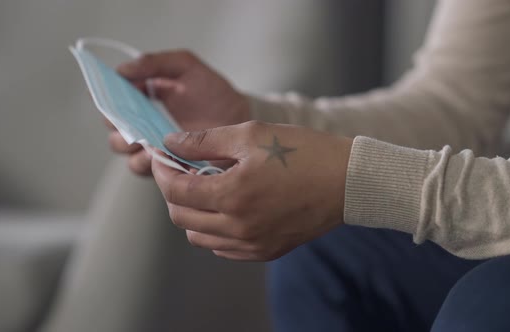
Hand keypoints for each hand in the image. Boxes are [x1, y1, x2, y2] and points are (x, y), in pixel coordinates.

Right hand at [106, 50, 250, 175]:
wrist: (242, 121)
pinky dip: (150, 162)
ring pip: (128, 154)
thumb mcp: (187, 68)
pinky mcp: (169, 169)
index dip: (108, 102)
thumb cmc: (215, 95)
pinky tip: (161, 154)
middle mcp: (145, 128)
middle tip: (130, 122)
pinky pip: (148, 170)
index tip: (114, 98)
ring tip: (146, 140)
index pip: (112, 104)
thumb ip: (156, 63)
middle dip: (118, 127)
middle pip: (115, 132)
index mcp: (143, 102)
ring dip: (132, 147)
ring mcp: (156, 150)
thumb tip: (123, 69)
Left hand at [152, 121, 352, 260]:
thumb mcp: (252, 134)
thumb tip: (171, 142)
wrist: (348, 181)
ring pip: (199, 237)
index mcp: (233, 194)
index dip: (161, 170)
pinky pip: (224, 248)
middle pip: (181, 217)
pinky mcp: (266, 251)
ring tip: (206, 187)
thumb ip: (204, 140)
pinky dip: (214, 230)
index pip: (176, 190)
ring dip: (192, 212)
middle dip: (173, 190)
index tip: (162, 156)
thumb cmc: (305, 152)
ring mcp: (253, 244)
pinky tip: (227, 207)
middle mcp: (238, 227)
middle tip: (181, 168)